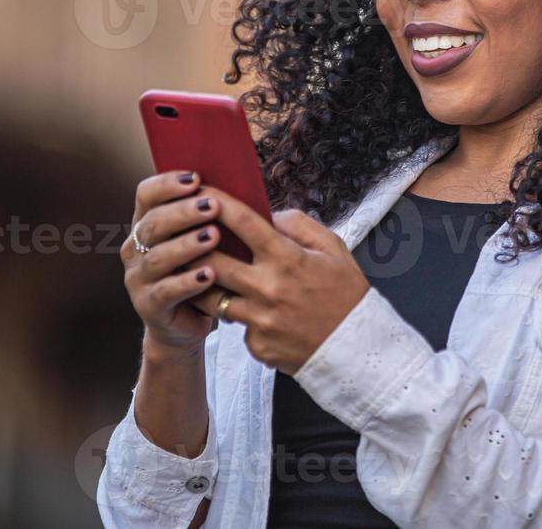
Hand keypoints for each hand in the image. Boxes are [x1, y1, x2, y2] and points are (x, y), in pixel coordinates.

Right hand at [121, 170, 222, 351]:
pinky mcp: (147, 305)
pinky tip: (210, 275)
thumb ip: (208, 217)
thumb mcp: (202, 241)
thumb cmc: (200, 269)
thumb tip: (236, 186)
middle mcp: (135, 248)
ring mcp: (137, 278)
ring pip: (158, 257)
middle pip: (153, 224)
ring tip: (214, 236)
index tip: (196, 178)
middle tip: (213, 206)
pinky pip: (166, 292)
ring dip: (187, 245)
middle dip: (184, 212)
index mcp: (146, 223)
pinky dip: (188, 282)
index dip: (168, 184)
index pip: (146, 194)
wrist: (186, 321)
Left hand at [191, 188, 370, 374]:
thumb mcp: (334, 249)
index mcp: (288, 259)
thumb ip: (300, 226)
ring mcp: (260, 320)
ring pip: (211, 298)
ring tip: (199, 273)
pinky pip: (237, 326)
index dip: (219, 203)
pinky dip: (239, 316)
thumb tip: (270, 216)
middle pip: (212, 262)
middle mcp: (269, 289)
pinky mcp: (257, 345)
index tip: (203, 192)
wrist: (357, 348)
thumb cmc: (346, 295)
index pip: (244, 223)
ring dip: (203, 283)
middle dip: (193, 246)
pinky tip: (249, 312)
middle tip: (183, 236)